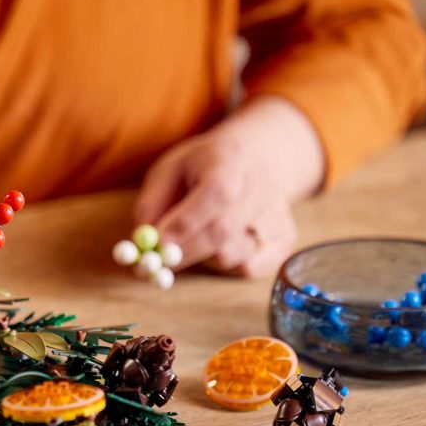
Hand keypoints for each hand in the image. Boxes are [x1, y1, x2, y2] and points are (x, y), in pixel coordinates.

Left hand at [134, 97, 324, 276]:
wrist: (257, 156)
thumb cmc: (203, 166)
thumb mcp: (170, 169)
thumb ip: (152, 202)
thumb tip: (141, 239)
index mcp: (231, 160)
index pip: (214, 194)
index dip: (182, 224)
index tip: (153, 245)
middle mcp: (261, 188)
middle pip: (223, 232)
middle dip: (182, 252)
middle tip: (154, 264)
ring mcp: (276, 216)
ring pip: (233, 256)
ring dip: (202, 257)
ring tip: (195, 237)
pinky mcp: (284, 240)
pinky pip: (249, 269)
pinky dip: (225, 267)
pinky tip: (218, 247)